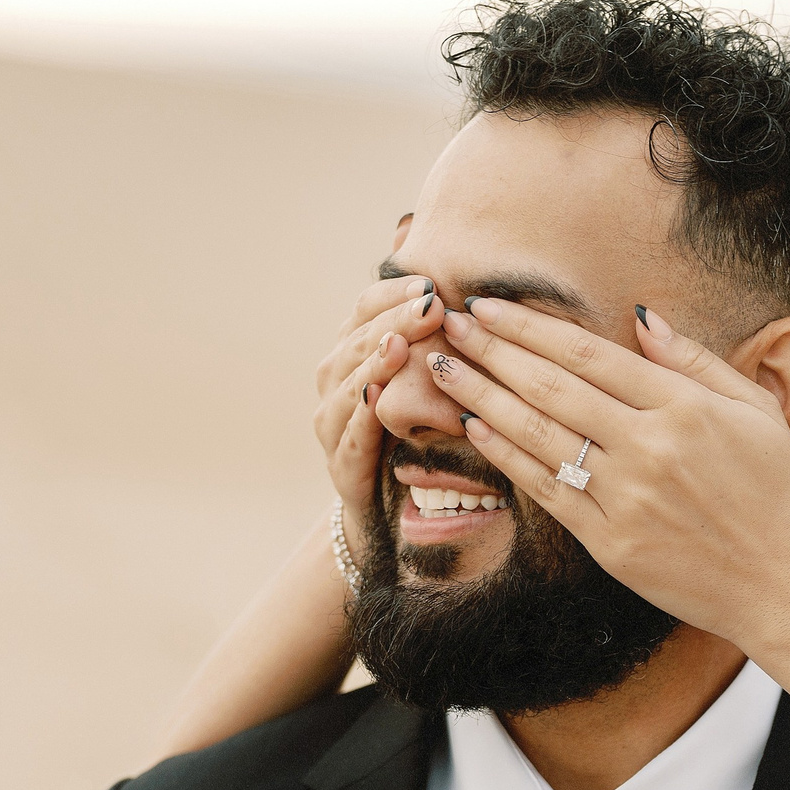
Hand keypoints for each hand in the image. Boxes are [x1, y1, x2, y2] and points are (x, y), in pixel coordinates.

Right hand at [313, 276, 441, 520]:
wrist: (388, 506)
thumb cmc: (414, 430)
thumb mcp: (425, 378)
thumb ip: (433, 337)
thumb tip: (457, 289)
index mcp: (352, 353)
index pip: (365, 310)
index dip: (392, 296)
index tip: (428, 284)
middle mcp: (335, 383)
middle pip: (359, 342)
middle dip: (394, 322)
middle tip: (428, 306)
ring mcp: (333, 424)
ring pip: (348, 385)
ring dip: (372, 363)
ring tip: (396, 345)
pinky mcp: (342, 464)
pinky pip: (350, 436)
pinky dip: (361, 417)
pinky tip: (376, 400)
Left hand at [425, 298, 789, 650]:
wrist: (777, 584)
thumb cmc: (771, 491)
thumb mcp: (754, 410)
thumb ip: (696, 360)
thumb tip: (641, 316)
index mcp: (685, 409)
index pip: (590, 355)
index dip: (532, 326)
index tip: (489, 304)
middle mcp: (649, 448)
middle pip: (553, 387)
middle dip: (493, 350)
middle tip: (449, 322)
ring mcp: (626, 498)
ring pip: (539, 435)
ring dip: (483, 396)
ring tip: (443, 368)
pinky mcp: (609, 543)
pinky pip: (545, 489)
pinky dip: (506, 456)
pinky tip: (475, 427)